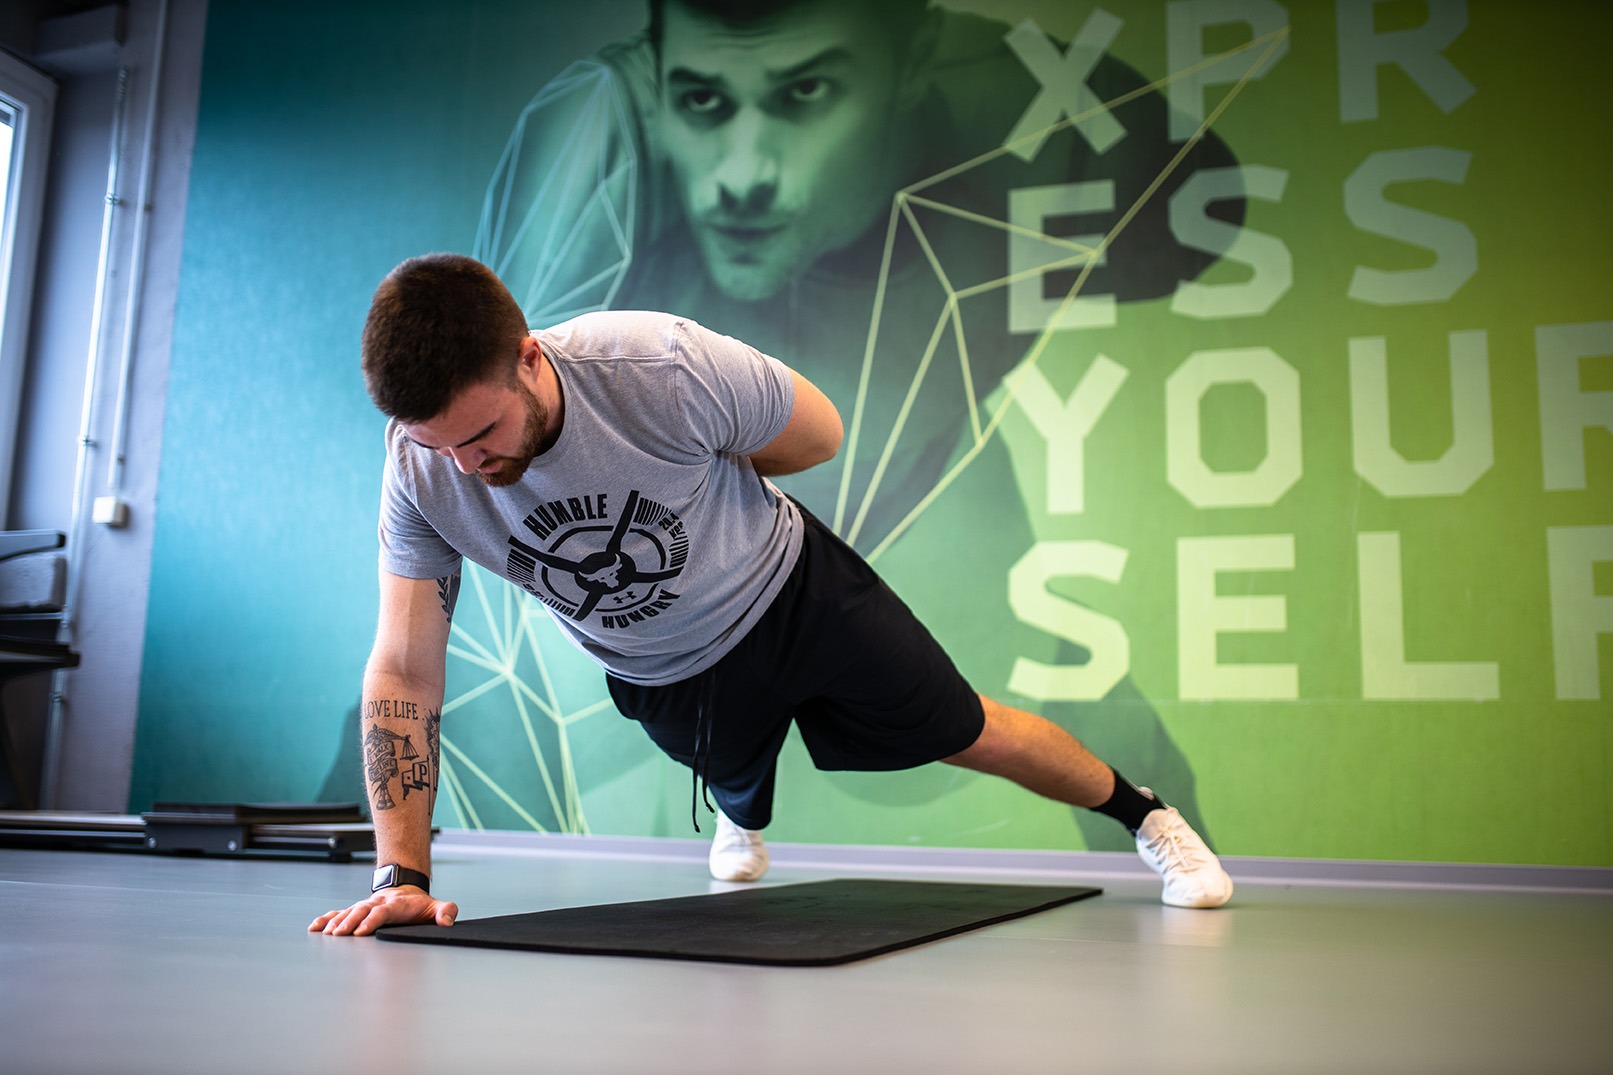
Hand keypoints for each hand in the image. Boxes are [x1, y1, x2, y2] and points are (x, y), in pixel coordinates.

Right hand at [308, 885, 457, 935]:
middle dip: (350, 922)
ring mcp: (365, 906)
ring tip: (326, 933)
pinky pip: (339, 913)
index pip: (383, 912)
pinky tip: (315, 927)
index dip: (373, 920)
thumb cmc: (419, 906)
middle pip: (361, 910)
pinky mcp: (357, 910)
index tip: (363, 931)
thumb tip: (448, 920)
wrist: (406, 891)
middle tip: (339, 934)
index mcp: (396, 904)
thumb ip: (445, 912)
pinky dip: (327, 919)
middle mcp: (377, 903)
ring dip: (337, 922)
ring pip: (348, 911)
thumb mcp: (436, 907)